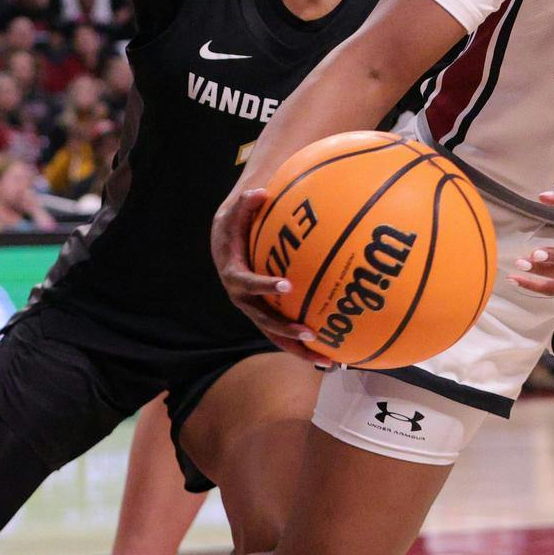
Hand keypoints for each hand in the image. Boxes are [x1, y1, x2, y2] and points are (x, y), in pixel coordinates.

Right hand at [210, 188, 333, 366]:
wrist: (224, 244)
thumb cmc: (233, 225)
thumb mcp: (234, 211)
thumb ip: (245, 203)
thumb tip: (260, 193)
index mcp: (234, 275)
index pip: (248, 283)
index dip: (265, 285)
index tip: (286, 285)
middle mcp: (243, 298)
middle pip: (263, 320)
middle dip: (286, 330)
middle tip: (311, 333)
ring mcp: (254, 310)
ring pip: (275, 335)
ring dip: (299, 350)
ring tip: (328, 362)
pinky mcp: (265, 314)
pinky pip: (283, 333)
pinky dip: (303, 345)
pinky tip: (330, 354)